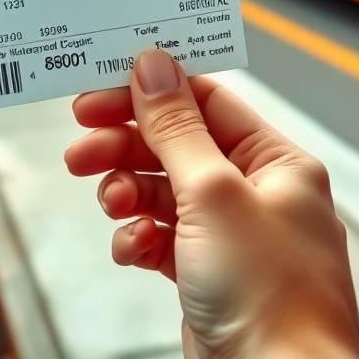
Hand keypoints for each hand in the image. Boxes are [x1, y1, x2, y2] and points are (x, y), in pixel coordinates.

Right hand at [64, 50, 358, 358]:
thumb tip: (153, 65)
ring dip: (129, 193)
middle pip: (178, 146)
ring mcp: (232, 237)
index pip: (207, 102)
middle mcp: (257, 192)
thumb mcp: (213, 194)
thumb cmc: (270, 294)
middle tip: (81, 149)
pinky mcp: (208, 275)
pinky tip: (133, 249)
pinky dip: (140, 240)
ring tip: (111, 203)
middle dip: (128, 146)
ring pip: (165, 193)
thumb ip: (176, 129)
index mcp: (277, 160)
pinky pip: (162, 240)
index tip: (99, 91)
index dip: (152, 92)